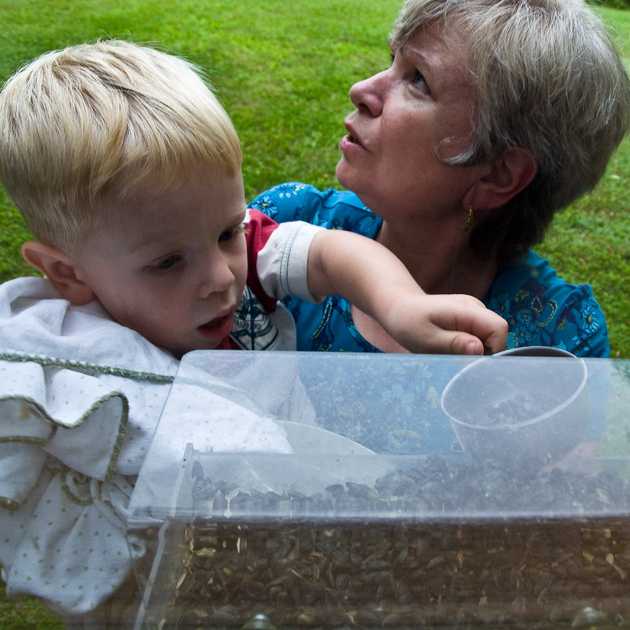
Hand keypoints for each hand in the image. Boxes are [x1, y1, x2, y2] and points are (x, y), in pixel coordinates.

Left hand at [384, 293, 507, 354]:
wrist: (398, 306)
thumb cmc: (408, 321)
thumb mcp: (426, 338)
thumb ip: (454, 343)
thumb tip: (479, 349)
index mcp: (467, 309)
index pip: (499, 328)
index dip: (493, 349)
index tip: (470, 360)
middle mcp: (475, 307)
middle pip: (496, 335)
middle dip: (481, 352)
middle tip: (453, 357)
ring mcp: (473, 312)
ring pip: (488, 339)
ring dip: (472, 351)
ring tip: (446, 350)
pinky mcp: (469, 319)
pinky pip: (478, 337)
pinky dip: (466, 347)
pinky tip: (447, 346)